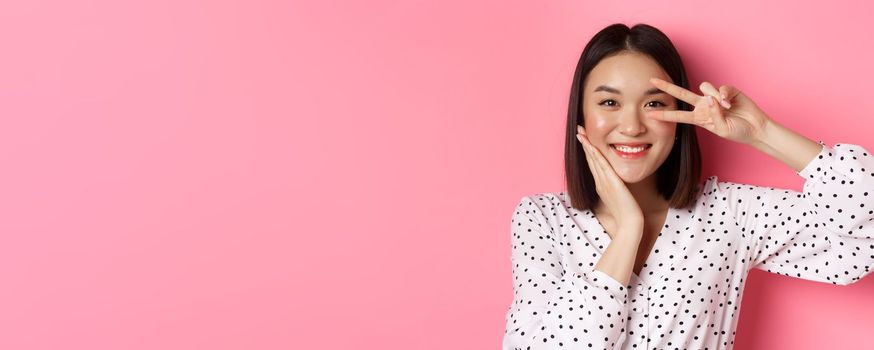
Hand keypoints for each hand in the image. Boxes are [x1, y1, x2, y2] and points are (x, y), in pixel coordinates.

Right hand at [576, 125, 643, 233]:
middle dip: (584, 144)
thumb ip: (616, 189)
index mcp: (601, 185)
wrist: (629, 223)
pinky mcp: (611, 183)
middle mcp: (600, 182)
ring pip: (593, 160)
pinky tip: (591, 145)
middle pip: (590, 159)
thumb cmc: (626, 214)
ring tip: (581, 133)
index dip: (588, 151)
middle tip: (579, 130)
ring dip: (587, 146)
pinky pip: (602, 166)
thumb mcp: (619, 198)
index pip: (593, 164)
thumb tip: (617, 184)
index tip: (584, 139)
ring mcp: (604, 182)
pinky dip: (595, 155)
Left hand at [645, 78, 770, 145]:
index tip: (649, 114)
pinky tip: (731, 103)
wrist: (755, 127)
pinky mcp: (727, 90)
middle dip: (667, 87)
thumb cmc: (738, 131)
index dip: (664, 114)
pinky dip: (725, 95)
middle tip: (652, 81)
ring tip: (726, 107)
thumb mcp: (722, 129)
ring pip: (705, 88)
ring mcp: (715, 97)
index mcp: (699, 118)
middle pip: (681, 94)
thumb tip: (710, 98)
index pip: (678, 115)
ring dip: (715, 97)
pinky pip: (720, 87)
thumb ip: (714, 115)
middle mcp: (704, 105)